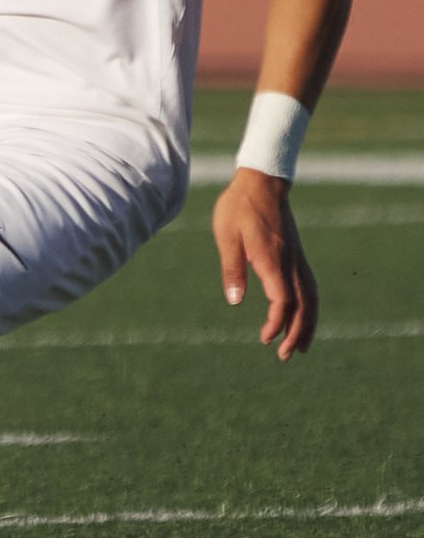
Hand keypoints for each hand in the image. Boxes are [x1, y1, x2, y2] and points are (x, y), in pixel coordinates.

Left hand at [211, 168, 318, 359]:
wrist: (262, 181)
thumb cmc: (239, 207)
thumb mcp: (226, 235)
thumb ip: (232, 268)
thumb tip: (234, 301)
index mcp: (272, 259)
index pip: (283, 300)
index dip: (276, 323)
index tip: (264, 338)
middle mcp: (291, 262)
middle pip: (304, 305)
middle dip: (298, 333)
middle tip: (286, 356)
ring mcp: (297, 259)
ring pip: (311, 298)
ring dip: (308, 324)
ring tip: (300, 347)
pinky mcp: (297, 255)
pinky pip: (309, 287)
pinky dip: (310, 308)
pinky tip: (302, 318)